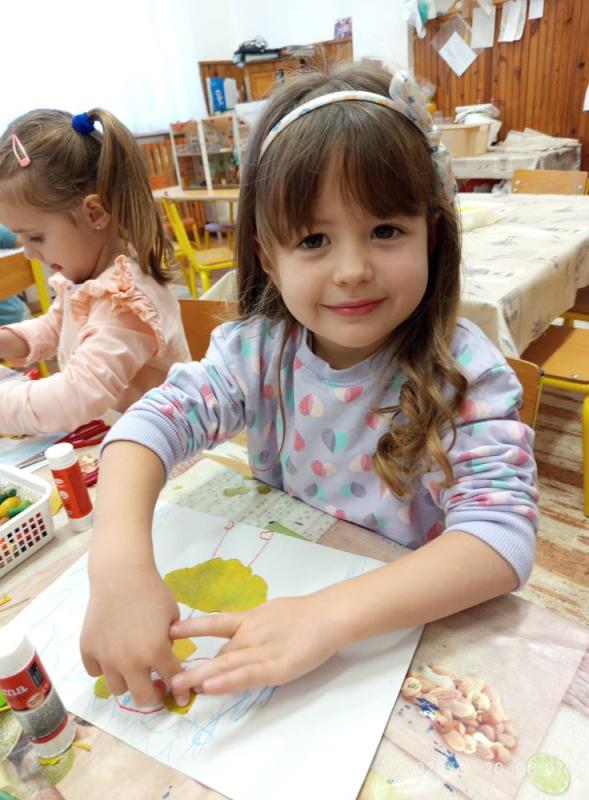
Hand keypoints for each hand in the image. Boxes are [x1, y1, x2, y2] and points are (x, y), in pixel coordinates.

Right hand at [81, 563, 183, 705]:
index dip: (178, 687)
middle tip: (155, 686)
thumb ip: (171, 643)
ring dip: (128, 682)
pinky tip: (112, 654)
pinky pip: (96, 672)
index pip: (172, 680)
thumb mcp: (173, 616)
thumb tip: (166, 661)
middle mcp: (130, 661)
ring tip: (132, 667)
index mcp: (156, 651)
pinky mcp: (88, 650)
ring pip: (118, 690)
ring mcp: (106, 658)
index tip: (179, 692)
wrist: (120, 575)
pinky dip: (104, 668)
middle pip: (142, 698)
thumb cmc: (152, 592)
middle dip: (153, 695)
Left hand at [170, 593, 345, 695]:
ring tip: (179, 685)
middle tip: (167, 676)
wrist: (328, 615)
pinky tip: (210, 687)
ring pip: (227, 664)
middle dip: (192, 666)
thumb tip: (232, 642)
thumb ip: (251, 627)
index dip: (193, 627)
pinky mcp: (276, 667)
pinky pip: (247, 675)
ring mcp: (262, 651)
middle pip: (217, 652)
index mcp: (249, 620)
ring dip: (201, 676)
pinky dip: (227, 681)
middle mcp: (250, 635)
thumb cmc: (303, 614)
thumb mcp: (271, 613)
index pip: (215, 623)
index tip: (170, 631)